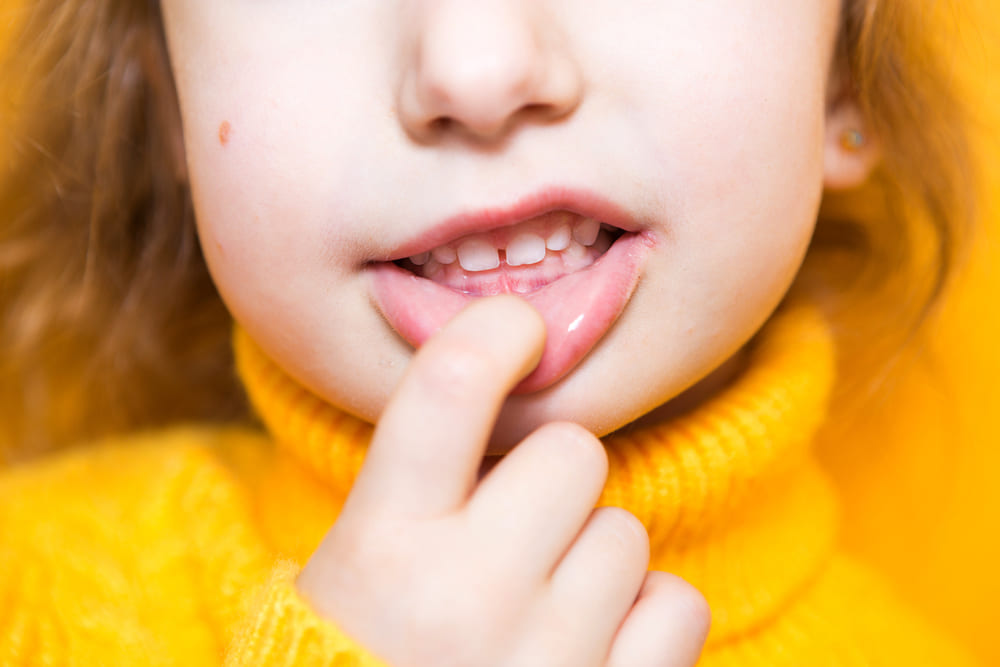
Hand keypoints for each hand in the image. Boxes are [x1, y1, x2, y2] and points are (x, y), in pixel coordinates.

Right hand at [297, 296, 710, 666]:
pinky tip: (592, 645)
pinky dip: (646, 617)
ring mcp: (546, 654)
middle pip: (571, 452)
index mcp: (382, 545)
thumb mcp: (349, 572)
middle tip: (514, 530)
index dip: (497, 333)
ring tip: (537, 610)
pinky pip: (677, 605)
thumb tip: (498, 384)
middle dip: (552, 479)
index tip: (519, 332)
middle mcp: (466, 591)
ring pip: (625, 531)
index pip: (449, 387)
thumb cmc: (356, 665)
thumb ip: (415, 487)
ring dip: (593, 557)